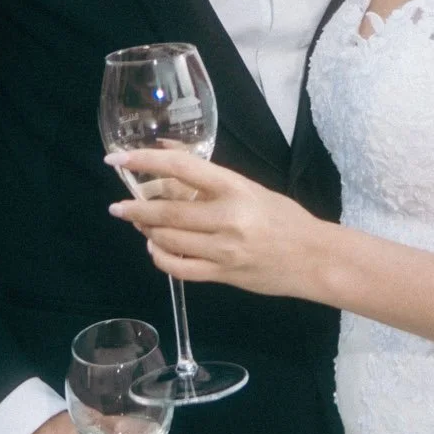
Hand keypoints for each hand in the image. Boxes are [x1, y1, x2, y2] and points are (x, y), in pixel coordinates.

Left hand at [108, 148, 329, 299]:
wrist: (315, 258)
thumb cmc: (284, 218)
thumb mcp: (251, 189)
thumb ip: (211, 180)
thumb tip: (170, 158)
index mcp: (235, 187)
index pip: (181, 167)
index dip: (146, 161)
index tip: (119, 159)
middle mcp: (227, 217)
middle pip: (167, 211)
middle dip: (135, 209)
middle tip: (118, 206)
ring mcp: (224, 249)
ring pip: (169, 240)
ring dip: (146, 231)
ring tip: (138, 225)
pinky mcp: (223, 275)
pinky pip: (180, 268)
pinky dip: (161, 258)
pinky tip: (156, 249)